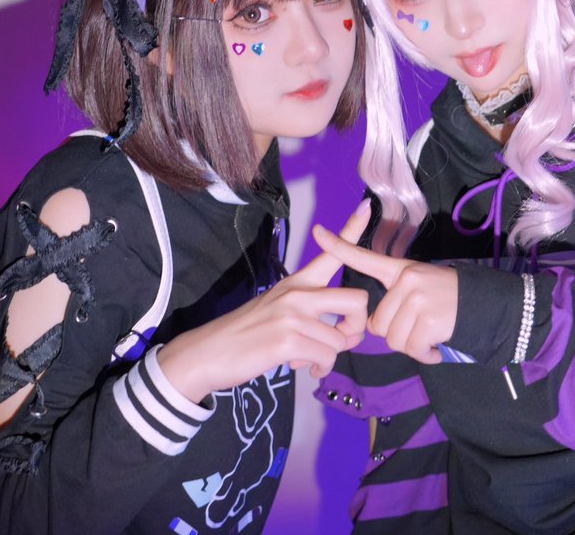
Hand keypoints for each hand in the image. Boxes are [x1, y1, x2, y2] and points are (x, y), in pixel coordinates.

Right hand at [158, 200, 371, 400]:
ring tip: (308, 359)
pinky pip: (326, 358)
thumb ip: (315, 318)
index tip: (366, 207)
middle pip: (357, 300)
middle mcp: (297, 294)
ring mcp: (293, 316)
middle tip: (339, 339)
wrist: (208, 353)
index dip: (352, 231)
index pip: (330, 253)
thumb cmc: (247, 335)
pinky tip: (304, 367)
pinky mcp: (288, 340)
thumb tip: (347, 336)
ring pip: (340, 340)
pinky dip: (319, 368)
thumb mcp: (279, 312)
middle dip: (356, 327)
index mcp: (297, 283)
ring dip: (329, 356)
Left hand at [311, 225, 457, 364]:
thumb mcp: (420, 286)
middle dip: (396, 334)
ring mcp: (418, 298)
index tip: (317, 232)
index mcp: (400, 271)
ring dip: (412, 346)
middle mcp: (407, 280)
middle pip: (378, 324)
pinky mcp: (430, 319)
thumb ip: (395, 299)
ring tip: (430, 335)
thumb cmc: (447, 301)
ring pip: (393, 339)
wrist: (484, 305)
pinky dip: (425, 355)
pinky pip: (412, 348)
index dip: (338, 246)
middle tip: (420, 328)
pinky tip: (436, 347)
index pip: (364, 257)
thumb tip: (374, 326)